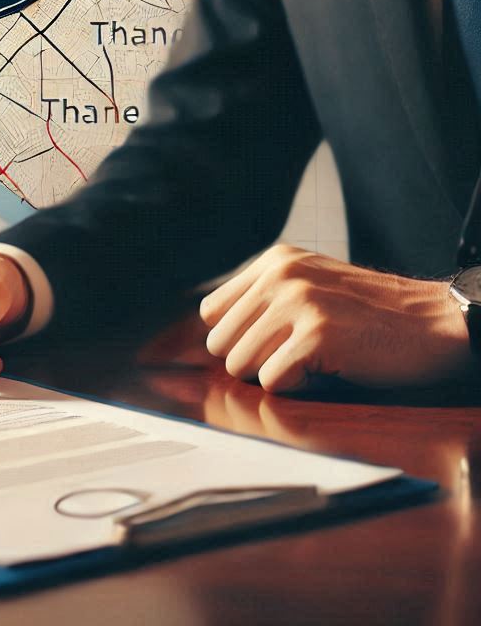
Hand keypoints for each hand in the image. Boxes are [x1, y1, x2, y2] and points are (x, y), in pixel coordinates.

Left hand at [199, 244, 472, 391]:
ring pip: (240, 364)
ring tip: (313, 360)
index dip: (234, 337)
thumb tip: (212, 335)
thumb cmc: (371, 314)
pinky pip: (272, 381)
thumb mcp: (310, 285)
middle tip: (295, 355)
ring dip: (274, 374)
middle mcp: (279, 275)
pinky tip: (328, 369)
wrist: (437, 323)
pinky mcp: (317, 334)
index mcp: (273, 261)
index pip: (211, 312)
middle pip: (219, 343)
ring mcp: (297, 302)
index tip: (266, 344)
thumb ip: (263, 299)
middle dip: (252, 360)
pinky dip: (297, 387)